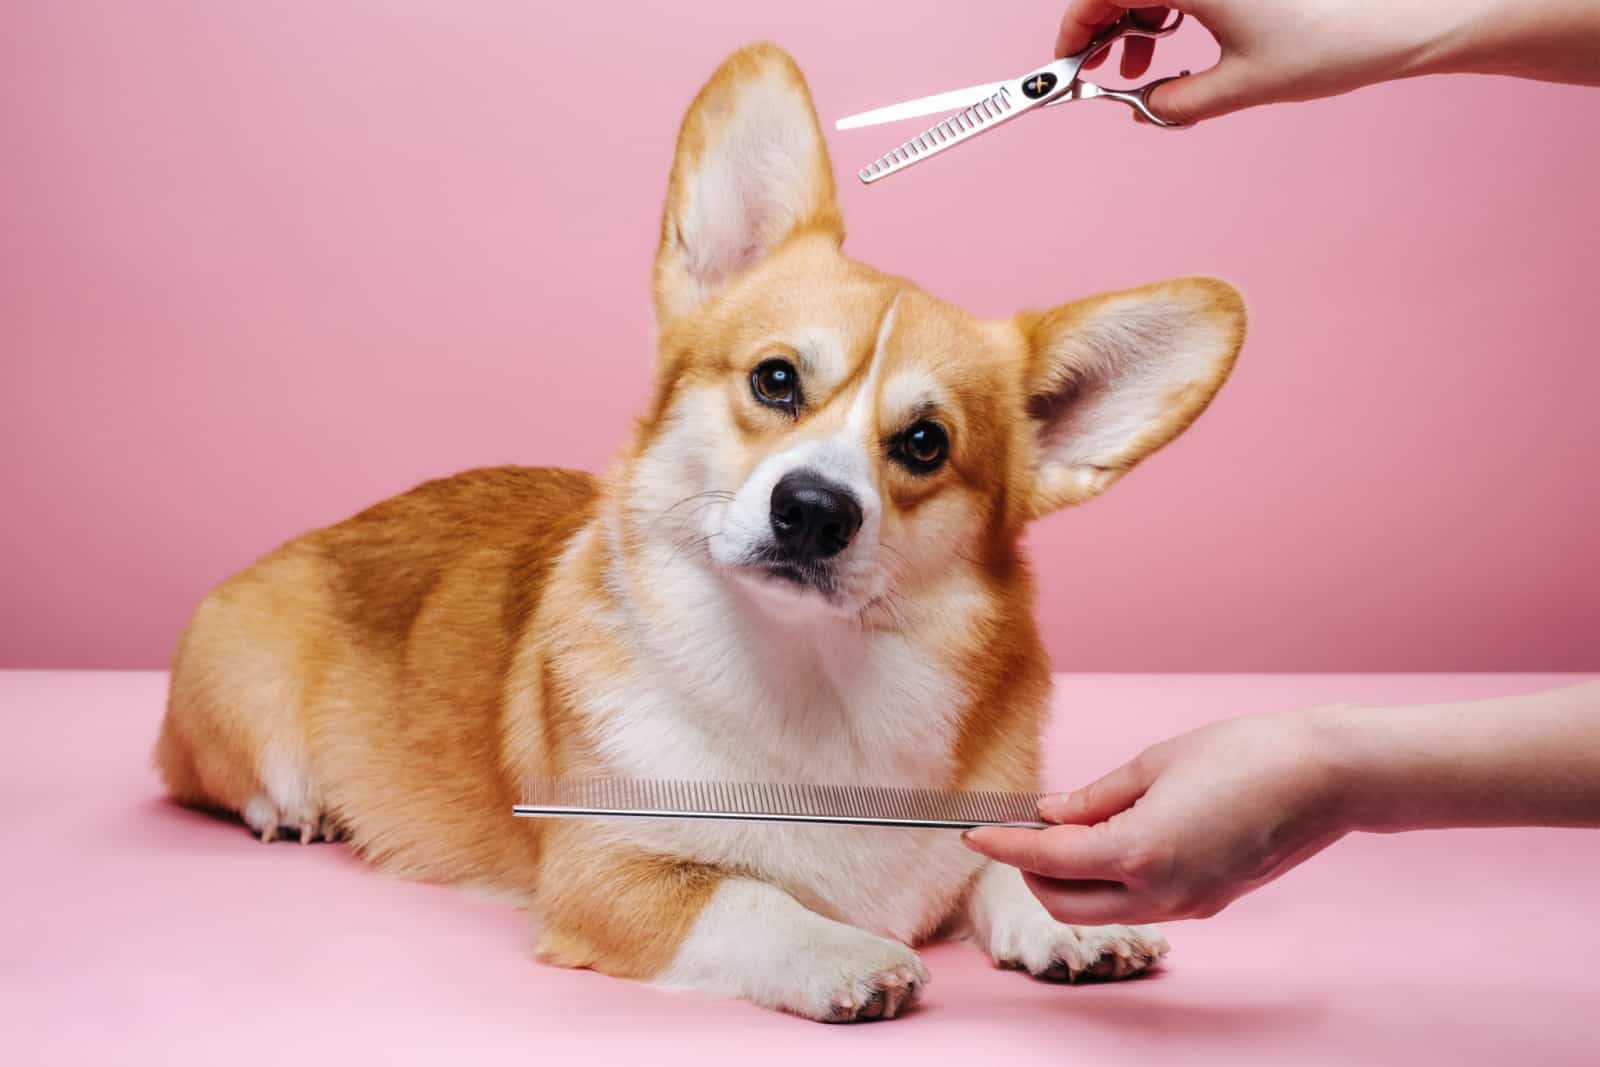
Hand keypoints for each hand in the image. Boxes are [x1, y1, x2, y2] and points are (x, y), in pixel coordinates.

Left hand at [963, 707, 1354, 923]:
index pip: (1047, 859)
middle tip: (1022, 827)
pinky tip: (1112, 837)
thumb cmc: (1245, 754)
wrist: (1327, 777)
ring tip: (1067, 828)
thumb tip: (1052, 814)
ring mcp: (1186, 904)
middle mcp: (1160, 892)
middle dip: (1030, 869)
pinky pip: (1138, 902)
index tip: (970, 832)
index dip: (1002, 845)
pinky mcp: (1207, 903)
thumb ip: (1095, 796)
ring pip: (1100, 910)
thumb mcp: (1155, 763)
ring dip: (1069, 878)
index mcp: (1140, 852)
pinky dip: (1109, 879)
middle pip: (1063, 902)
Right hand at [1055, 1, 1599, 125]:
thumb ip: (1175, 101)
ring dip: (1135, 18)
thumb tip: (1141, 108)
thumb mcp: (1239, 86)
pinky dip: (1169, 7)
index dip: (1075, 29)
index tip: (1067, 65)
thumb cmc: (1331, 44)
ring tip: (1142, 66)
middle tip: (1100, 71)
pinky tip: (1181, 42)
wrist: (1407, 20)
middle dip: (1102, 24)